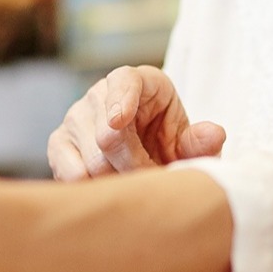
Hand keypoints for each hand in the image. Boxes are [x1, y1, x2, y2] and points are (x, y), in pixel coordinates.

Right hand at [46, 65, 224, 180]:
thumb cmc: (167, 141)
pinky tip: (110, 190)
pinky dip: (92, 189)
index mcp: (136, 80)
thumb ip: (201, 141)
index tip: (119, 122)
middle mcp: (99, 93)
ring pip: (92, 161)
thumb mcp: (188, 140)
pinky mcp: (58, 143)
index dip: (121, 100)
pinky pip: (68, 172)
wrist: (143, 150)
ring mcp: (74, 117)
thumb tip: (214, 135)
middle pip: (109, 138)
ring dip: (119, 182)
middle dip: (136, 168)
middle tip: (156, 183)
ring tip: (138, 186)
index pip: (123, 82)